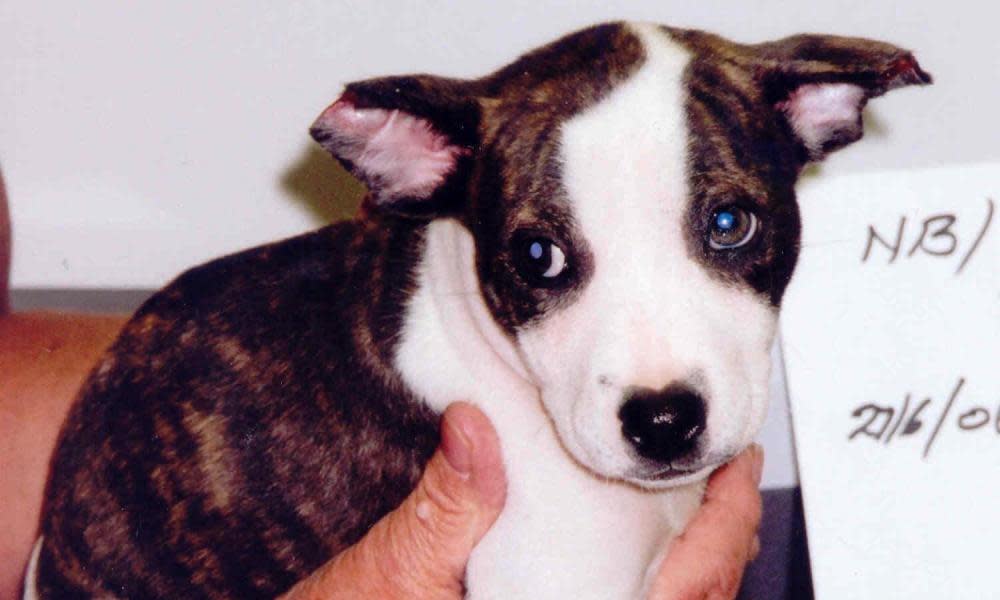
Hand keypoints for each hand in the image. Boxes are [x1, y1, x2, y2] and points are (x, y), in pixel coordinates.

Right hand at [282, 401, 762, 599]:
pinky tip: (647, 539)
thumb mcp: (392, 577)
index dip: (727, 528)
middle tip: (728, 469)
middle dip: (725, 535)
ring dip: (697, 558)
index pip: (686, 593)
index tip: (737, 467)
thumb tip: (474, 430)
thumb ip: (443, 508)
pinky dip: (661, 577)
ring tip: (700, 495)